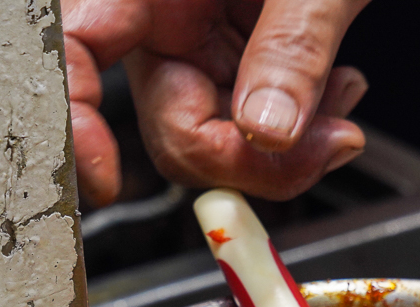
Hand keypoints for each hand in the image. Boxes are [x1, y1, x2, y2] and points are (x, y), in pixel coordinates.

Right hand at [64, 0, 369, 207]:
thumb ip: (291, 50)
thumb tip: (265, 132)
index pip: (76, 55)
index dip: (76, 123)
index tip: (106, 178)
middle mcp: (163, 16)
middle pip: (172, 128)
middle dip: (250, 158)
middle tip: (327, 144)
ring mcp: (203, 41)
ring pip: (223, 139)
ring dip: (291, 148)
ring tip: (343, 101)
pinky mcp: (242, 58)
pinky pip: (257, 124)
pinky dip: (304, 128)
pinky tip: (338, 89)